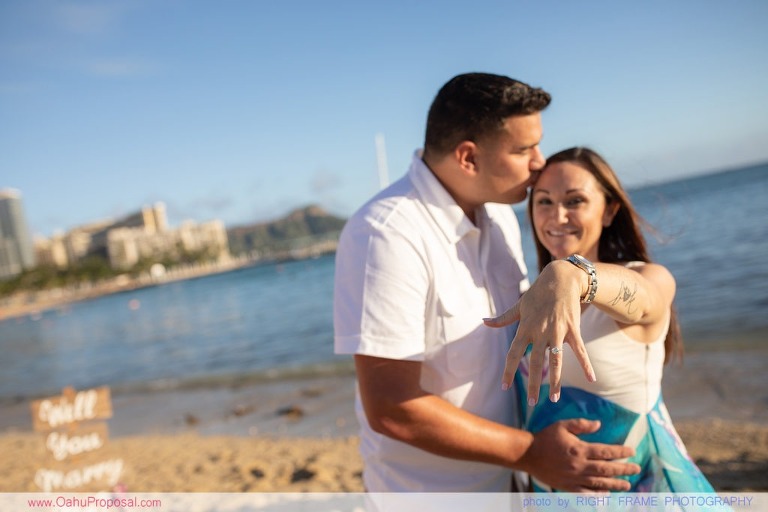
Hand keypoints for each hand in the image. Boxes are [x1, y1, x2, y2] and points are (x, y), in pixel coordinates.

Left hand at [484, 260, 595, 403]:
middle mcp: (540, 332)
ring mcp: (557, 332)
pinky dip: (586, 364)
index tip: (504, 387)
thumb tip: (484, 322)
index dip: (508, 371)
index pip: (513, 354)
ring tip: (554, 399)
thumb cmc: (538, 293)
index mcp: (524, 328)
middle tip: (531, 402)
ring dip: (555, 381)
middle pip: (534, 363)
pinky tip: (591, 378)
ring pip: (555, 361)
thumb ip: (503, 318)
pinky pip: (580, 351)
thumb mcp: (519, 305)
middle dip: (533, 384)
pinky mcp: (573, 329)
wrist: (561, 278)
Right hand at [519, 419, 639, 491]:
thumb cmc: (545, 438)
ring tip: (627, 485)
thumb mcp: (562, 425)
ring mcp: (574, 478)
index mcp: (579, 449)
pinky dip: (598, 495)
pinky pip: (586, 493)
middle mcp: (579, 465)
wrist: (528, 455)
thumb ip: (581, 424)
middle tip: (636, 469)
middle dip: (624, 469)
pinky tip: (607, 494)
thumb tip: (599, 424)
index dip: (621, 452)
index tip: (632, 451)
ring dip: (615, 484)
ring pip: (600, 483)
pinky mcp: (568, 486)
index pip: (606, 451)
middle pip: (607, 468)